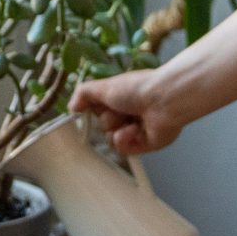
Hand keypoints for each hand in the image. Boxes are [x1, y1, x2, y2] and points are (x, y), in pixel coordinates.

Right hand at [69, 69, 187, 154]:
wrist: (164, 101)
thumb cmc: (137, 88)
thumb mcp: (103, 86)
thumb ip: (83, 94)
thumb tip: (72, 107)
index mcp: (118, 98)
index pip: (96, 109)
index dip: (92, 110)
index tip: (87, 110)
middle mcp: (126, 113)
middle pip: (102, 125)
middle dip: (108, 118)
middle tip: (120, 108)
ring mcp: (134, 129)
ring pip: (110, 139)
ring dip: (117, 128)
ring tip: (131, 119)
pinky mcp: (143, 144)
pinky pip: (123, 149)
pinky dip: (126, 139)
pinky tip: (135, 129)